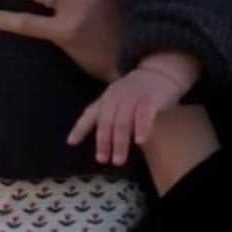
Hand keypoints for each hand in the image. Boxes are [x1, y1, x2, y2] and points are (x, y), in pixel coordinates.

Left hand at [68, 65, 188, 166]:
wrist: (160, 72)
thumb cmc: (136, 92)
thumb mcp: (116, 100)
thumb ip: (104, 116)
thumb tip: (84, 139)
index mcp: (107, 99)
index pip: (90, 113)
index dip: (80, 128)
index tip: (71, 142)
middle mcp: (117, 97)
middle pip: (107, 122)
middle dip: (104, 142)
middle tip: (103, 159)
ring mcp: (134, 97)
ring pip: (123, 121)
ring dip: (120, 142)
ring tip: (118, 159)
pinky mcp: (151, 99)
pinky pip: (145, 114)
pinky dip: (142, 128)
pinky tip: (140, 141)